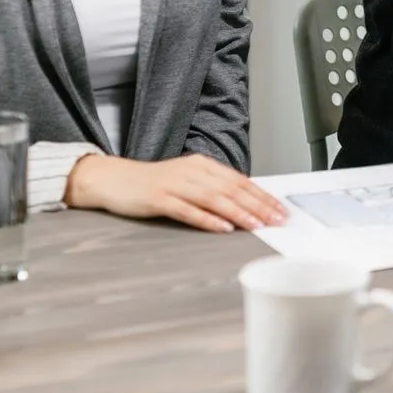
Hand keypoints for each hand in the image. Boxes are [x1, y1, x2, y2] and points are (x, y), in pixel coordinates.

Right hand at [65, 153, 288, 233]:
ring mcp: (175, 184)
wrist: (112, 179)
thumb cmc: (152, 184)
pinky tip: (222, 227)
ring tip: (257, 225)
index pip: (239, 181)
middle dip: (258, 205)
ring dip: (239, 212)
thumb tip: (243, 204)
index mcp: (202, 165)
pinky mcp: (159, 199)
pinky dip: (207, 219)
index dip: (262, 195)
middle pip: (231, 189)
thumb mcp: (187, 180)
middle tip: (277, 219)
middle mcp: (192, 171)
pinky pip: (187, 210)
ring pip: (214, 198)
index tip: (280, 209)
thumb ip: (211, 189)